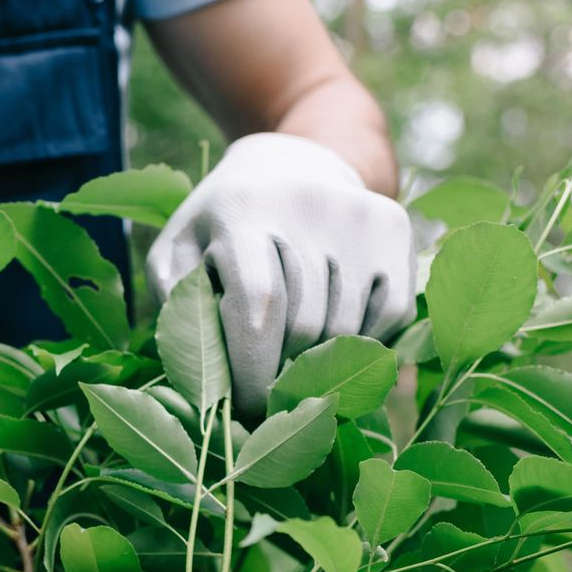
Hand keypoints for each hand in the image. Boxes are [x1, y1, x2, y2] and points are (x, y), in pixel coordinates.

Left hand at [144, 133, 415, 412]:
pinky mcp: (394, 224)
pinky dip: (366, 341)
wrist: (288, 163)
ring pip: (348, 327)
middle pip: (306, 325)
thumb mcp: (179, 252)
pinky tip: (335, 335)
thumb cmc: (220, 227)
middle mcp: (305, 204)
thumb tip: (203, 375)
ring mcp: (355, 212)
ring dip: (322, 361)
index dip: (254, 370)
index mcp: (241, 210)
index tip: (245, 408)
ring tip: (296, 361)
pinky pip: (392, 313)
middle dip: (284, 374)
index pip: (258, 307)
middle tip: (270, 395)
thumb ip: (177, 307)